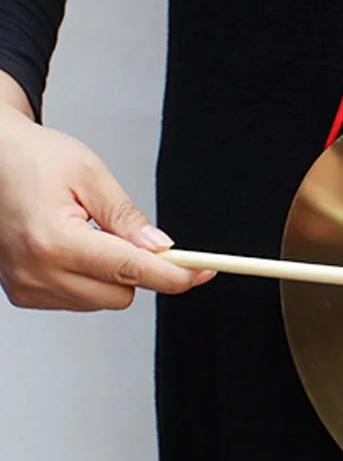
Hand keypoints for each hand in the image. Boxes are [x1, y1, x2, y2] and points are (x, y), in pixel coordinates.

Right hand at [0, 96, 211, 311]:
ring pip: (102, 301)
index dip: (174, 275)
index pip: (130, 271)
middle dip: (139, 269)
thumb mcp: (90, 174)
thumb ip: (128, 217)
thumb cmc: (34, 159)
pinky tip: (72, 247)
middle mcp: (36, 272)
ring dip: (111, 274)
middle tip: (131, 234)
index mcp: (54, 240)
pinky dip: (89, 278)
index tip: (202, 272)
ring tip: (88, 232)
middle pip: (121, 295)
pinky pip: (79, 300)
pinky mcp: (23, 294)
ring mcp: (26, 287)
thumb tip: (162, 249)